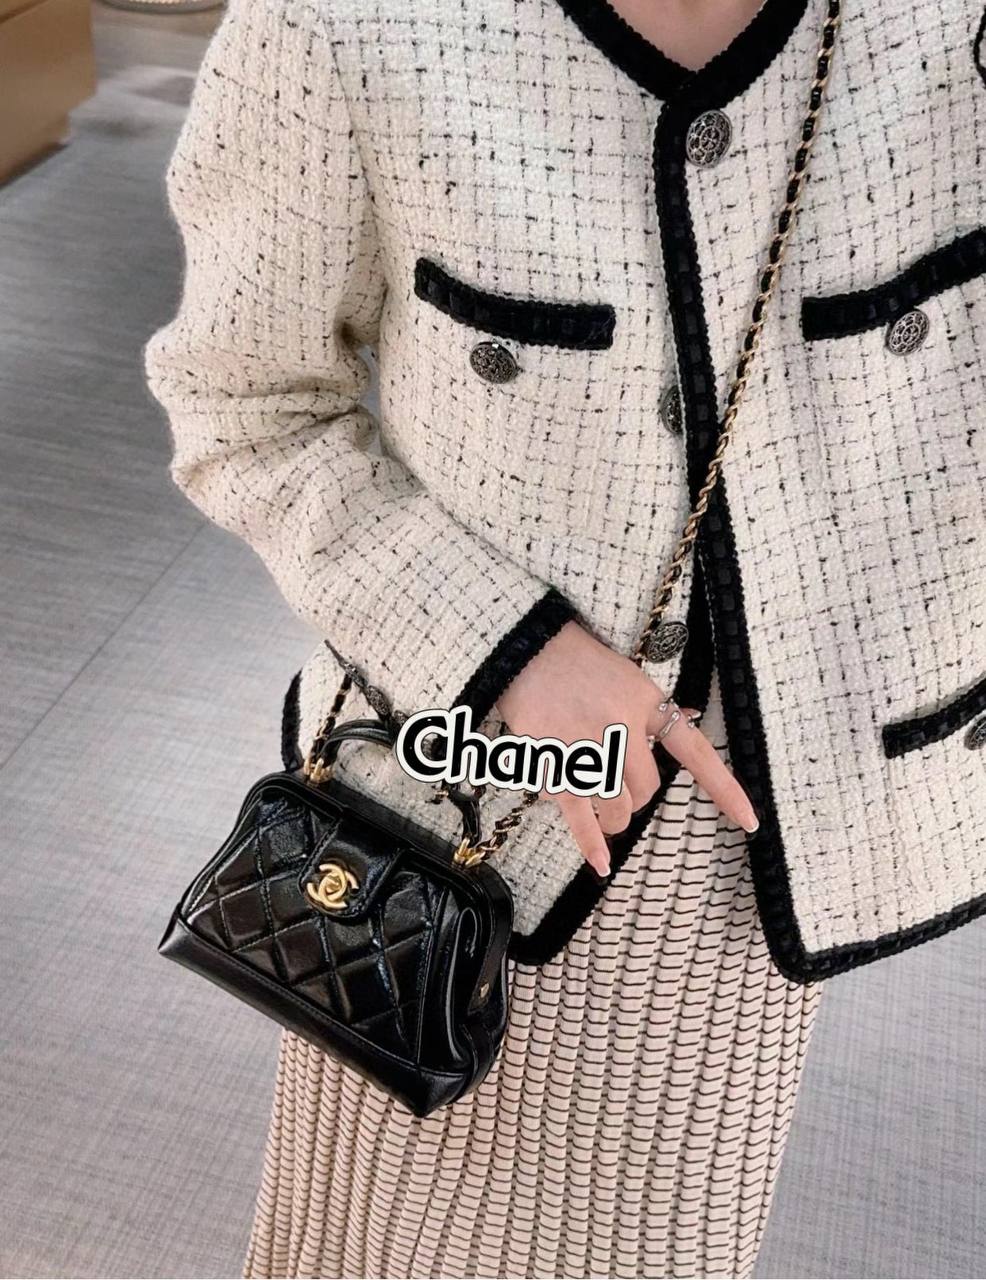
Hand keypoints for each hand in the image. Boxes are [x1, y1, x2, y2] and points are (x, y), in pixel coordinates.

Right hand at [496, 621, 758, 876]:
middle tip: (616, 787)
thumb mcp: (628, 678)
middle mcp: (622, 728)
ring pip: (617, 808)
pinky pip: (578, 814)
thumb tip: (688, 718)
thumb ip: (654, 707)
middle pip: (647, 790)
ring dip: (612, 818)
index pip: (695, 752)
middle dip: (634, 798)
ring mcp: (588, 749)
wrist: (527, 651)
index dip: (724, 790)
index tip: (749, 822)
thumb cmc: (578, 664)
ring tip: (599, 809)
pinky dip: (590, 843)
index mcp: (647, 704)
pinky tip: (600, 864)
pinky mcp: (555, 764)